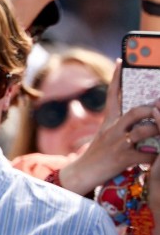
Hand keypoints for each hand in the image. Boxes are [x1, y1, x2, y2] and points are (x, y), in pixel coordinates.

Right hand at [58, 60, 158, 194]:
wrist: (82, 173)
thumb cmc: (98, 154)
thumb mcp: (105, 135)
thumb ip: (120, 125)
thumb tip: (140, 116)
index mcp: (108, 122)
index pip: (112, 95)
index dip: (117, 78)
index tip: (122, 61)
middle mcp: (112, 130)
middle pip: (134, 112)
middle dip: (151, 109)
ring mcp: (118, 144)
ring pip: (142, 131)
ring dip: (157, 129)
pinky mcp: (123, 159)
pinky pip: (146, 155)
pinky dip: (155, 155)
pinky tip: (158, 156)